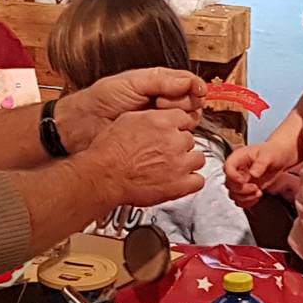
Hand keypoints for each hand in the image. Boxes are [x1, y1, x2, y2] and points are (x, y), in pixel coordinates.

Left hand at [54, 67, 205, 150]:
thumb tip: (187, 81)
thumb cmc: (102, 99)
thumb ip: (160, 80)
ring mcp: (160, 121)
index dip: (194, 87)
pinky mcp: (156, 140)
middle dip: (183, 102)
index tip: (195, 91)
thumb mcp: (131, 82)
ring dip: (178, 117)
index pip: (188, 83)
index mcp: (158, 84)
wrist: (85, 124)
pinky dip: (173, 133)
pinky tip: (158, 129)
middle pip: (192, 101)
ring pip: (188, 120)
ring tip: (157, 114)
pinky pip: (175, 137)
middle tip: (162, 102)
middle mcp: (162, 101)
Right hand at [74, 108, 203, 206]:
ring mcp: (179, 163)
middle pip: (190, 139)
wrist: (104, 175)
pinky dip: (191, 181)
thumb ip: (150, 118)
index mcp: (162, 122)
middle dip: (179, 145)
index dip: (177, 127)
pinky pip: (198, 181)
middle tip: (165, 153)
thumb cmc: (109, 151)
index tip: (173, 133)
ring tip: (173, 166)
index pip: (184, 118)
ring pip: (198, 158)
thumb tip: (159, 118)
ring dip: (188, 162)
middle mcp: (174, 141)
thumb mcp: (127, 121)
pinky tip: (181, 180)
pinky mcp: (179, 185)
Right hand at [223, 133, 299, 207]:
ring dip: (246, 197)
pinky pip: (240, 200)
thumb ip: (260, 164)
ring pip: (233, 194)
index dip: (233, 177)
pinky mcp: (245, 189)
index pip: (228, 168)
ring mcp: (240, 180)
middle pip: (229, 184)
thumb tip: (253, 173)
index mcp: (239, 157)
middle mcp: (237, 169)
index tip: (243, 181)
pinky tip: (257, 196)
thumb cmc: (273, 152)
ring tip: (259, 192)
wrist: (280, 158)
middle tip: (256, 187)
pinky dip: (247, 202)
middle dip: (242, 190)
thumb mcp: (269, 155)